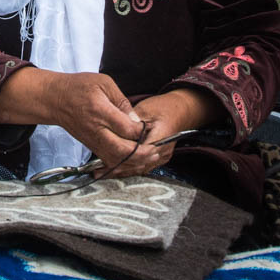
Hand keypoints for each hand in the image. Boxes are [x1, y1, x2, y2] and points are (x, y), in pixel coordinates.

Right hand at [0, 68, 143, 164]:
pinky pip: (108, 160)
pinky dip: (123, 163)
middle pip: (122, 150)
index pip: (126, 129)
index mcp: (100, 111)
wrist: (55, 100)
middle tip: (155, 151)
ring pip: (115, 159)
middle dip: (142, 154)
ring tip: (149, 158)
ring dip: (134, 162)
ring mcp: (92, 140)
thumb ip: (121, 100)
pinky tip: (134, 160)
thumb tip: (136, 119)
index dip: (141, 131)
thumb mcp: (103, 83)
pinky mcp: (90, 145)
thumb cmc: (79, 87)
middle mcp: (96, 130)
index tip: (148, 127)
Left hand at [104, 88, 218, 178]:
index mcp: (162, 137)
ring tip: (101, 172)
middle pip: (138, 164)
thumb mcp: (146, 109)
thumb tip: (118, 129)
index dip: (122, 155)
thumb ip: (132, 121)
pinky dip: (127, 167)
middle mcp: (163, 151)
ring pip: (139, 168)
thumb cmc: (163, 107)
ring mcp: (162, 157)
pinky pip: (141, 167)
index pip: (140, 151)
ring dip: (121, 170)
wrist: (180, 111)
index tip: (106, 157)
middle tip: (99, 169)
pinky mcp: (158, 159)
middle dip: (118, 167)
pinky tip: (112, 168)